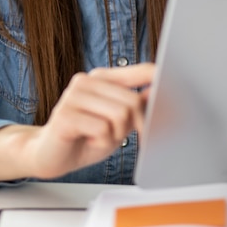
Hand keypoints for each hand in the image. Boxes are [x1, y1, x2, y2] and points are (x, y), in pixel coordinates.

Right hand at [0, 62, 154, 181]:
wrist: (49, 154)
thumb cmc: (85, 136)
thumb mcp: (118, 121)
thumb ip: (136, 105)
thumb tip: (163, 94)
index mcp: (103, 77)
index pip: (144, 71)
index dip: (163, 85)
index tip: (177, 102)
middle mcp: (88, 80)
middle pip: (133, 102)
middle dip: (135, 126)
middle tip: (121, 136)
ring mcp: (74, 95)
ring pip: (120, 115)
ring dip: (115, 135)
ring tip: (99, 136)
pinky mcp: (66, 114)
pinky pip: (102, 130)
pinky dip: (101, 142)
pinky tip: (87, 140)